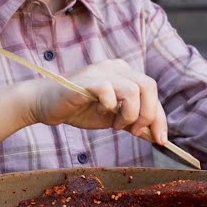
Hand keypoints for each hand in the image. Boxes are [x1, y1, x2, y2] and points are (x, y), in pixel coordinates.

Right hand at [22, 59, 168, 143]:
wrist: (45, 104)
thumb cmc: (79, 109)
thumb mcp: (113, 118)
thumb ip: (133, 122)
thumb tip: (156, 135)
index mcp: (125, 73)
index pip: (152, 91)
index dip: (160, 117)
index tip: (160, 139)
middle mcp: (116, 67)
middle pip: (149, 86)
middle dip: (148, 115)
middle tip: (135, 132)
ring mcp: (102, 71)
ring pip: (133, 90)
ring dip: (129, 114)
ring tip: (115, 124)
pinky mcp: (87, 80)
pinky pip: (109, 92)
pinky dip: (109, 107)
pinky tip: (100, 112)